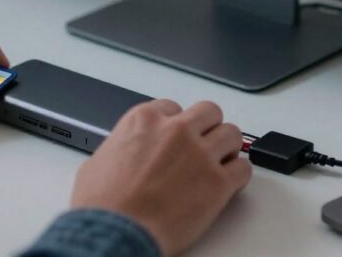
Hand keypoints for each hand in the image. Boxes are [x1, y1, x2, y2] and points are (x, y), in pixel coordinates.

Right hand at [70, 100, 251, 255]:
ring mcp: (200, 154)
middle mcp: (176, 131)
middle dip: (207, 127)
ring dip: (227, 148)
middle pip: (209, 112)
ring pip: (232, 134)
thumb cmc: (102, 207)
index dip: (176, 125)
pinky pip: (243, 168)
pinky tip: (228, 185)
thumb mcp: (97, 162)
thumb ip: (121, 147)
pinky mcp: (218, 183)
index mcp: (145, 120)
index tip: (177, 138)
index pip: (172, 107)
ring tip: (219, 163)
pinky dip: (238, 176)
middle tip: (203, 145)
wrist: (115, 234)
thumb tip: (125, 152)